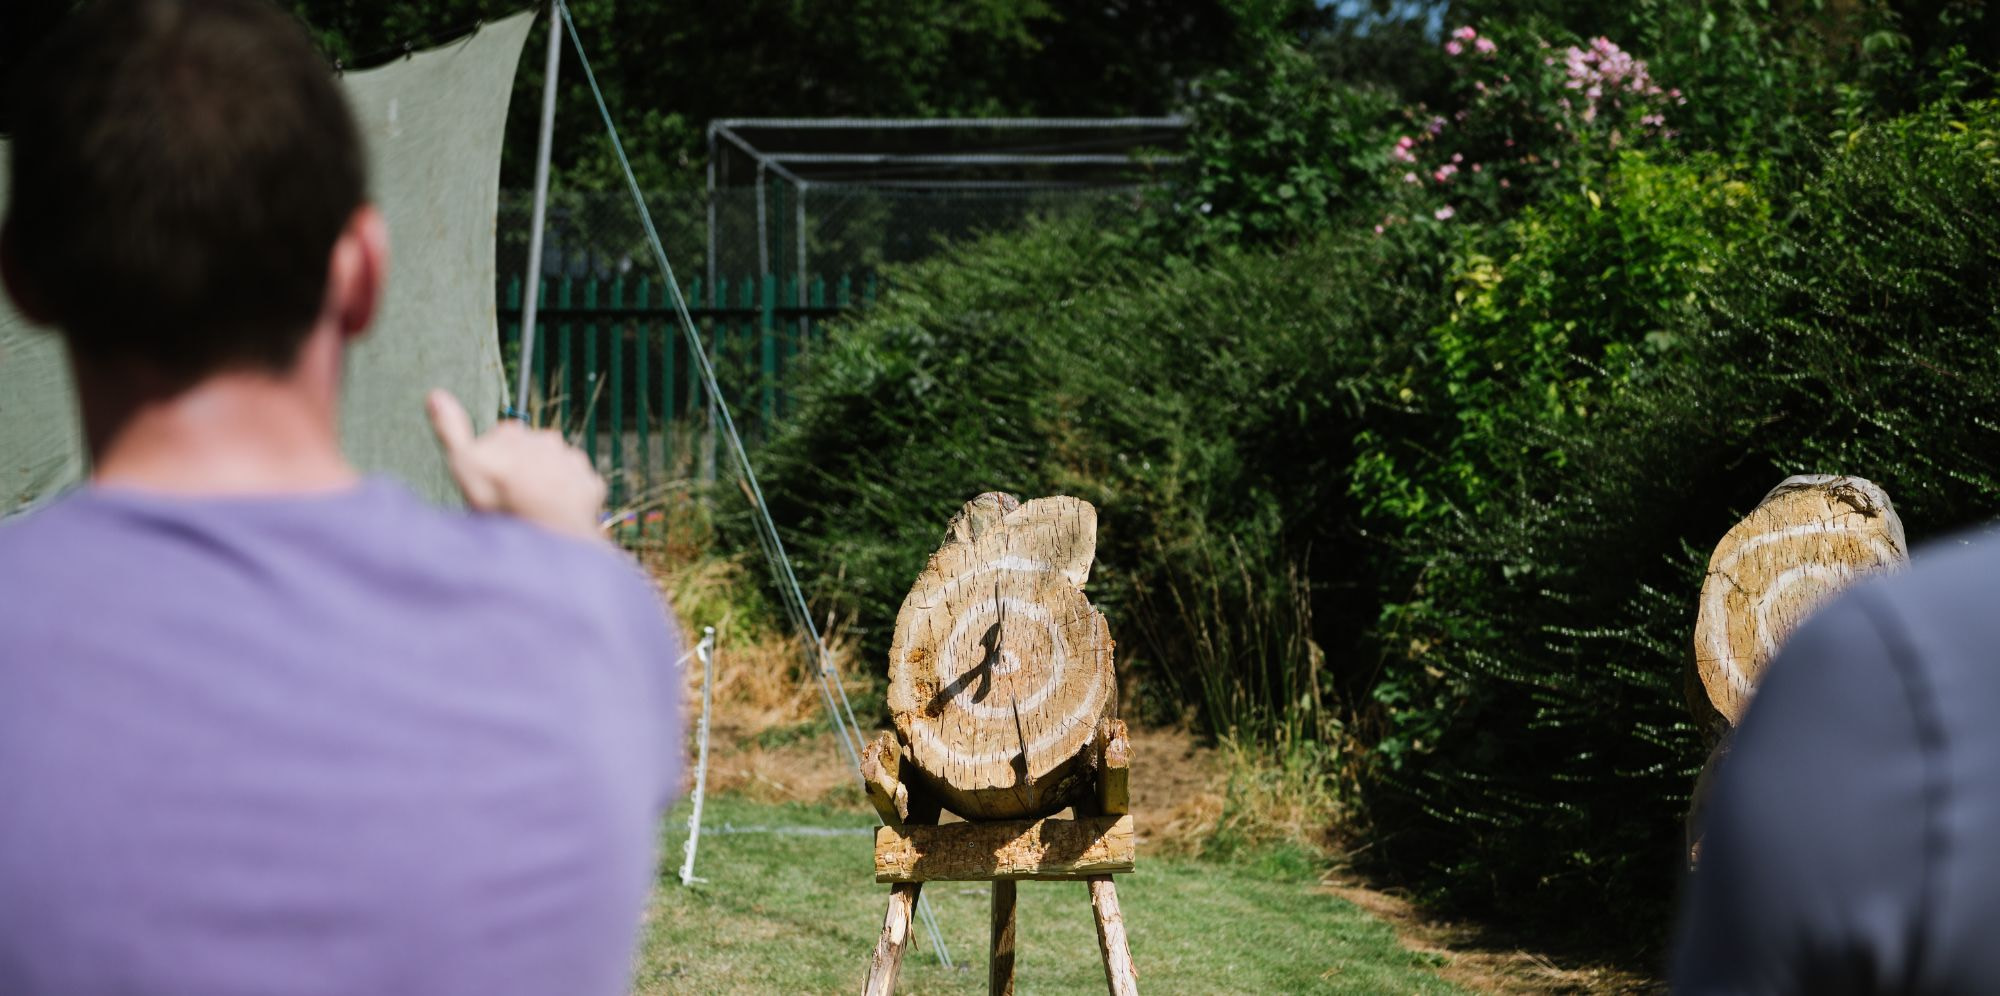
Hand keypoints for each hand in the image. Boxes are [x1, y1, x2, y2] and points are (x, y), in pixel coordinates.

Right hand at [425, 389, 605, 542]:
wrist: (548, 530)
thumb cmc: (502, 499)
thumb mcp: (465, 464)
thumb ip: (451, 430)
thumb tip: (434, 394)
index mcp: (513, 433)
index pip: (501, 438)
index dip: (493, 461)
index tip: (490, 480)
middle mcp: (547, 439)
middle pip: (531, 452)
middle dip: (524, 469)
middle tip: (512, 496)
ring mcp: (572, 461)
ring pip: (557, 469)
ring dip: (548, 484)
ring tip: (535, 508)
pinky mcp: (591, 483)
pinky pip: (580, 488)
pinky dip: (571, 499)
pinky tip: (558, 514)